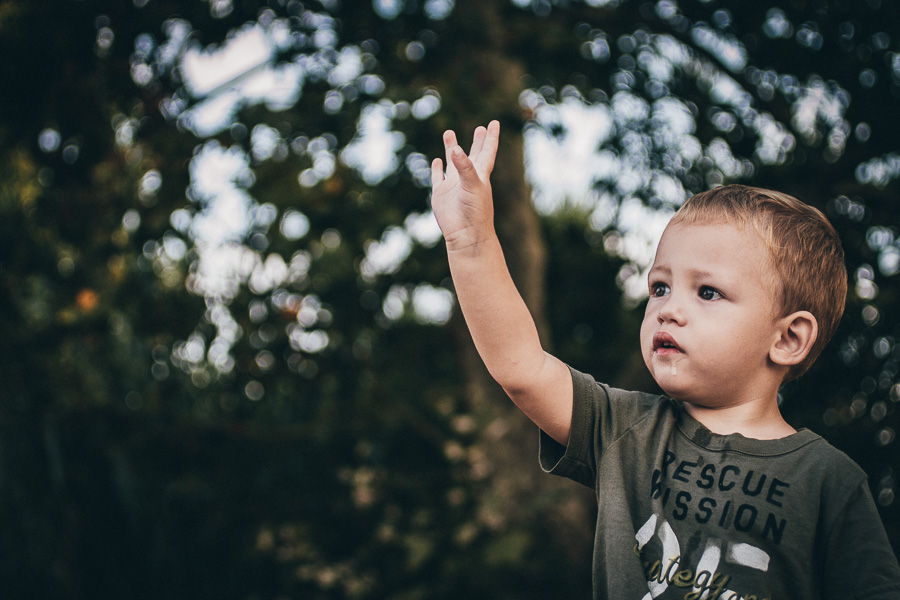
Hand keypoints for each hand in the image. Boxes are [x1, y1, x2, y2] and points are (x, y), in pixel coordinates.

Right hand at [430, 120, 499, 251]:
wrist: (465, 235)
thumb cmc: (475, 212)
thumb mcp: (472, 185)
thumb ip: (464, 167)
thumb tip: (455, 149)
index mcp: (480, 174)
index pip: (487, 151)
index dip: (491, 137)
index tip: (494, 123)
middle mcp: (468, 177)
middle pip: (473, 154)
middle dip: (477, 141)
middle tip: (480, 128)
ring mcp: (454, 185)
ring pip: (453, 162)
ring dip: (451, 148)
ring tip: (449, 132)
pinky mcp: (441, 194)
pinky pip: (438, 177)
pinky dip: (437, 168)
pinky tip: (437, 160)